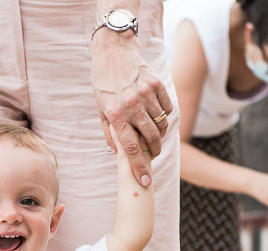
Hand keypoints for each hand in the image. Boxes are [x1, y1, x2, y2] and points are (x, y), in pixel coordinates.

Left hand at [91, 34, 172, 186]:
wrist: (114, 52)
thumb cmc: (104, 83)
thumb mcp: (101, 109)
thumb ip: (111, 133)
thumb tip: (119, 153)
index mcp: (115, 115)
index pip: (130, 148)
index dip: (138, 167)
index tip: (145, 181)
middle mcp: (131, 105)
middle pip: (150, 139)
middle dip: (153, 153)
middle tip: (152, 157)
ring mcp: (145, 94)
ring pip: (161, 125)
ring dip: (160, 135)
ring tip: (154, 137)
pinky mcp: (156, 84)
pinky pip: (167, 109)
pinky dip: (165, 117)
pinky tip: (157, 117)